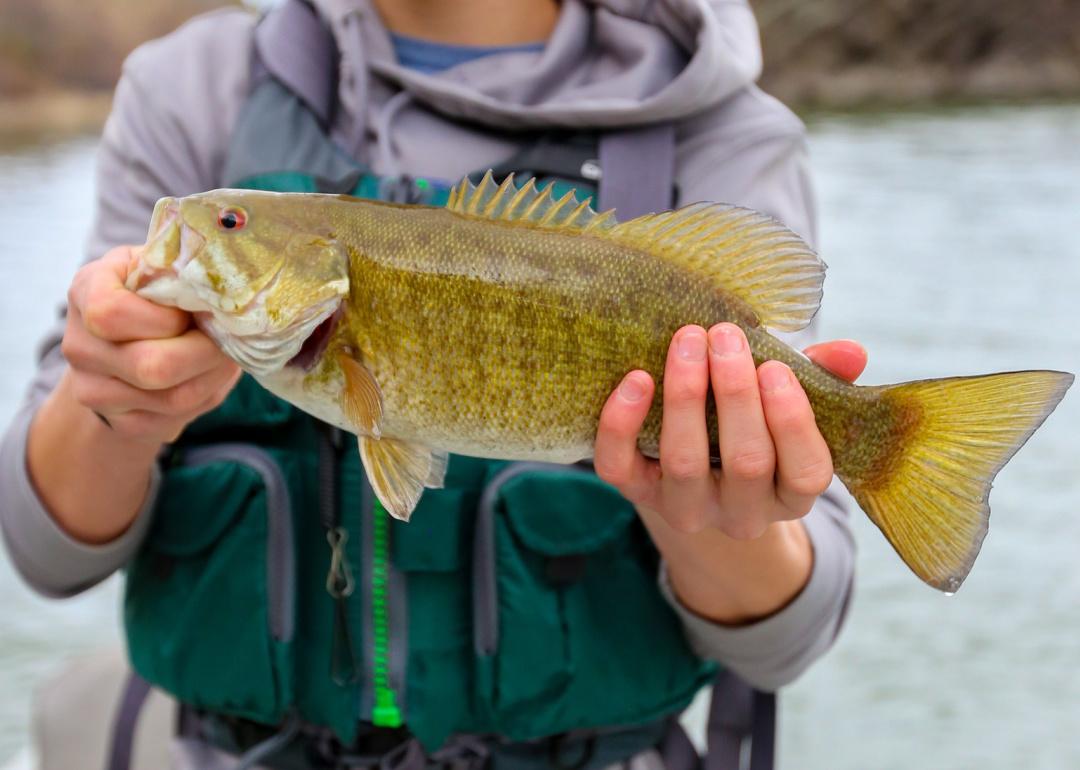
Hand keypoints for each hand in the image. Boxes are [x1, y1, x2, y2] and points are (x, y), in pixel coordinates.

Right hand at [61, 245, 239, 445]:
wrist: (138, 343)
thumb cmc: (162, 297)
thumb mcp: (166, 270)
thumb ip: (183, 276)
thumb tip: (221, 297)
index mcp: (86, 291)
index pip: (111, 313)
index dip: (164, 318)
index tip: (190, 311)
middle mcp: (79, 344)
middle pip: (149, 365)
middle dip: (205, 352)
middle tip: (226, 339)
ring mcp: (93, 389)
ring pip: (172, 397)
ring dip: (212, 376)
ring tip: (223, 356)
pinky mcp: (120, 422)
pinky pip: (175, 418)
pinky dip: (205, 396)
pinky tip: (208, 376)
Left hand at [594, 323, 865, 539]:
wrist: (693, 471)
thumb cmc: (753, 424)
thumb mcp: (789, 406)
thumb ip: (821, 379)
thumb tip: (852, 352)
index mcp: (791, 495)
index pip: (806, 473)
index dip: (793, 421)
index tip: (775, 367)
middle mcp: (742, 513)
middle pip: (746, 463)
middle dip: (735, 394)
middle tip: (724, 334)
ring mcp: (686, 508)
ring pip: (685, 463)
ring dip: (685, 396)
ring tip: (687, 341)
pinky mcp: (636, 494)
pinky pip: (620, 467)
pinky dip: (622, 423)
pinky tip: (636, 379)